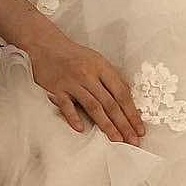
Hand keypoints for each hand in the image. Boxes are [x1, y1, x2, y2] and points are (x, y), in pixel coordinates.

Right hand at [23, 25, 144, 145]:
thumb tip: (127, 97)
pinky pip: (66, 105)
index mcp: (101, 67)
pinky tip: (81, 128)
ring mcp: (72, 82)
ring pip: (93, 106)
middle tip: (132, 140)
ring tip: (116, 139)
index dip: (132, 112)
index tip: (139, 128)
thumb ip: (110, 77)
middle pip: (109, 103)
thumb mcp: (97, 60)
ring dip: (106, 125)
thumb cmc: (74, 55)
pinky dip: (73, 117)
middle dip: (123, 124)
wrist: (46, 45)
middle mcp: (88, 75)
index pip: (121, 93)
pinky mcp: (57, 88)